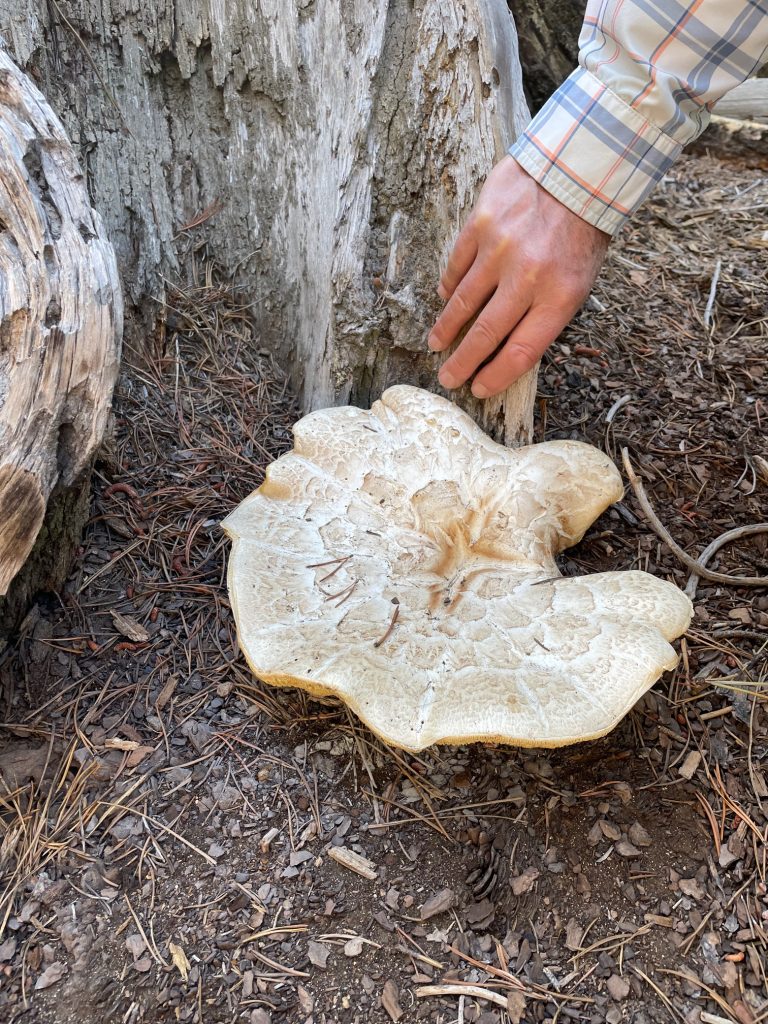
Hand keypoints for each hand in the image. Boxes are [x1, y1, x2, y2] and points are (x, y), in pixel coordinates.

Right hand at [428, 156, 609, 398]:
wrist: (579, 169)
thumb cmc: (583, 232)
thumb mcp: (580, 280)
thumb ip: (547, 312)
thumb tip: (509, 344)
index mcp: (559, 298)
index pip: (519, 352)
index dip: (495, 376)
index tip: (479, 388)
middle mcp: (527, 278)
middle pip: (485, 335)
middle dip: (462, 363)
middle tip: (448, 378)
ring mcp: (500, 251)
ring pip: (463, 303)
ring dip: (447, 328)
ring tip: (437, 344)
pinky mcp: (481, 225)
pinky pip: (458, 266)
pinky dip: (449, 286)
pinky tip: (445, 299)